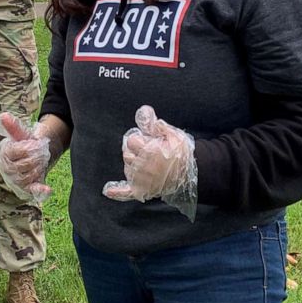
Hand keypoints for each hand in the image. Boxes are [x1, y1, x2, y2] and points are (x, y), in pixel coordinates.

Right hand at [0, 112, 52, 202]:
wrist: (31, 157)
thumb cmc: (24, 144)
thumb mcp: (21, 134)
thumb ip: (13, 126)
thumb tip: (3, 116)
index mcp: (4, 153)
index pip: (21, 151)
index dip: (32, 147)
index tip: (36, 143)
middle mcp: (6, 168)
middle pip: (27, 164)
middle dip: (38, 157)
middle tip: (41, 153)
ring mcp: (14, 180)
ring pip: (31, 175)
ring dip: (40, 167)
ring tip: (40, 161)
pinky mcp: (24, 189)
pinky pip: (32, 191)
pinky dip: (40, 191)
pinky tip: (48, 189)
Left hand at [102, 105, 197, 220]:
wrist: (194, 174)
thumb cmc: (183, 153)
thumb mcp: (172, 134)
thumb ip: (155, 124)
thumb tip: (144, 110)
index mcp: (148, 151)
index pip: (132, 141)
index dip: (140, 139)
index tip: (149, 141)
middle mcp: (142, 166)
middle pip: (127, 154)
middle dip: (136, 151)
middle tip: (149, 152)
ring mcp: (141, 180)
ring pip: (127, 168)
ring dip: (133, 164)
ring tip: (147, 163)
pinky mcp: (142, 190)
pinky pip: (126, 192)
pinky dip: (117, 192)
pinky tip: (108, 190)